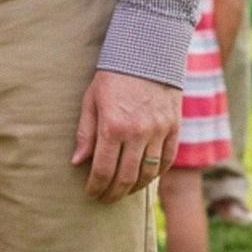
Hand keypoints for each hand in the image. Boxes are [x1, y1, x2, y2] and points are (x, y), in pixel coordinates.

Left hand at [71, 70, 180, 202]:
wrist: (147, 53)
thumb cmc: (112, 76)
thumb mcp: (91, 100)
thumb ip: (85, 132)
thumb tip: (77, 162)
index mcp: (113, 126)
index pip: (103, 169)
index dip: (96, 186)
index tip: (91, 193)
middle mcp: (138, 132)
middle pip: (126, 177)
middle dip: (113, 193)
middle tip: (104, 198)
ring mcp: (159, 132)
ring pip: (148, 174)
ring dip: (134, 188)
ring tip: (122, 192)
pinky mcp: (174, 128)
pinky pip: (166, 161)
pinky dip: (156, 175)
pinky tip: (144, 179)